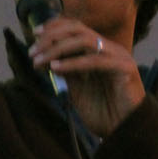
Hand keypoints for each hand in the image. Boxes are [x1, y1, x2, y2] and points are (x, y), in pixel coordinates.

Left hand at [28, 17, 143, 134]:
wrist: (124, 132)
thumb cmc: (103, 112)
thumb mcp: (77, 88)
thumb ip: (66, 71)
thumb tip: (46, 58)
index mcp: (100, 50)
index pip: (76, 27)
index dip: (54, 26)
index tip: (35, 34)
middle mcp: (110, 49)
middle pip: (77, 29)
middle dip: (51, 37)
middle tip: (32, 51)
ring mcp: (119, 56)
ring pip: (84, 40)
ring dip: (57, 48)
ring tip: (39, 61)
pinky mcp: (125, 68)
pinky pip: (95, 61)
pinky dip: (72, 63)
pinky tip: (56, 68)